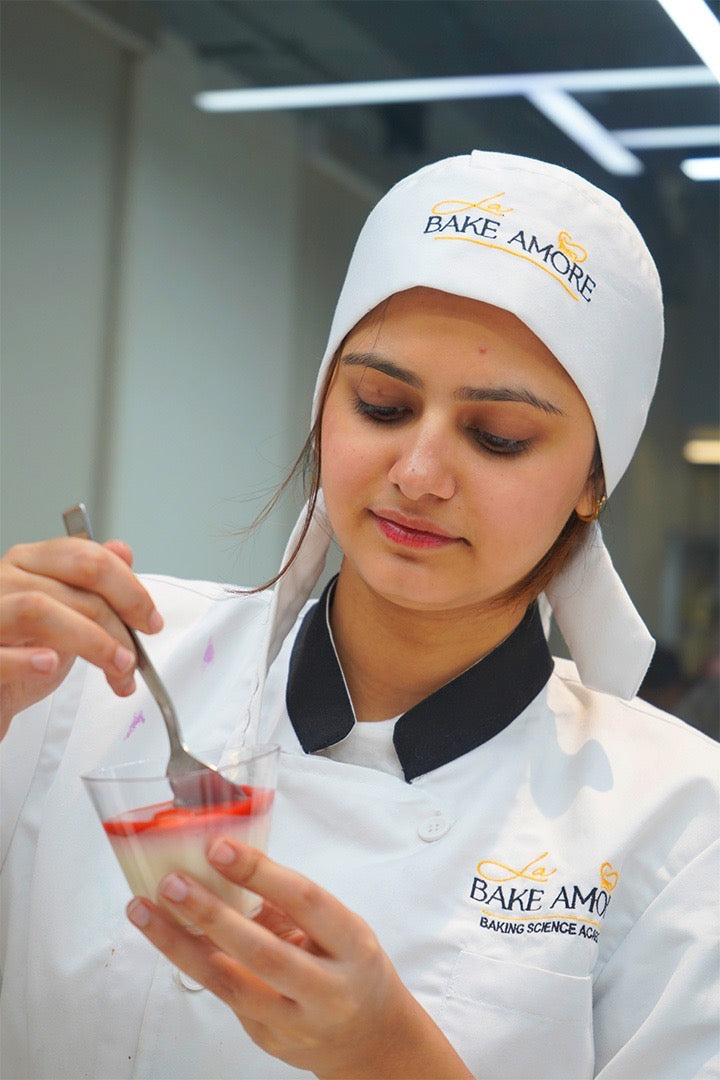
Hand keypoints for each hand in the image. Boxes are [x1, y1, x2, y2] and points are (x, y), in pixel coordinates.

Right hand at [0, 536, 162, 735]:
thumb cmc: (22, 650)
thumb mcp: (65, 613)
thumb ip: (91, 584)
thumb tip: (122, 552)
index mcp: (28, 563)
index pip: (85, 556)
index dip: (128, 588)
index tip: (150, 620)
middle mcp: (2, 580)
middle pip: (72, 583)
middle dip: (117, 622)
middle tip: (134, 656)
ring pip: (38, 609)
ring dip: (91, 642)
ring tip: (115, 669)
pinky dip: (27, 660)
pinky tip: (50, 665)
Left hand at [127, 841, 471, 1078]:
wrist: (371, 1038)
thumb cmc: (350, 965)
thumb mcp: (340, 926)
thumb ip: (291, 902)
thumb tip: (229, 859)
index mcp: (352, 944)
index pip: (305, 902)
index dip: (260, 874)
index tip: (218, 848)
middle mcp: (327, 988)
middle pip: (263, 953)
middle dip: (211, 915)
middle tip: (171, 883)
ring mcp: (296, 1022)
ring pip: (230, 984)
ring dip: (180, 944)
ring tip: (144, 909)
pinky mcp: (268, 1040)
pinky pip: (226, 997)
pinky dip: (193, 963)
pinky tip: (166, 935)